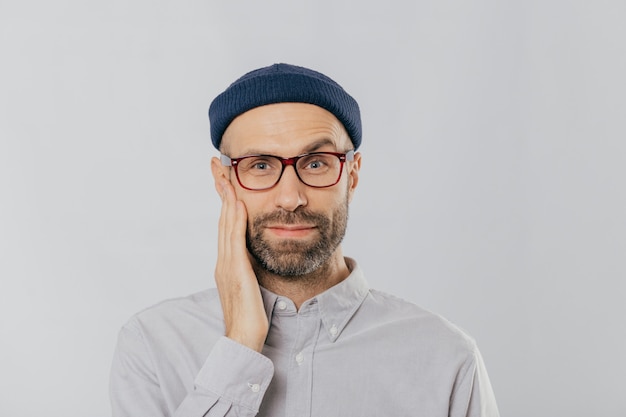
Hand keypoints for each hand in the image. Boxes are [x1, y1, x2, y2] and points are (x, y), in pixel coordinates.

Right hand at [214, 179, 268, 351]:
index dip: (226, 200)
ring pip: (226, 224)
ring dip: (226, 197)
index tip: (225, 178)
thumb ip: (251, 270)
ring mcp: (227, 265)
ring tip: (225, 174)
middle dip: (221, 190)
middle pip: (222, 217)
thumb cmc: (251, 317)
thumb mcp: (251, 287)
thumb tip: (256, 258)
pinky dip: (234, 219)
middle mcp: (224, 260)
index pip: (226, 224)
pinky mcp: (235, 272)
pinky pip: (235, 240)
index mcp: (228, 263)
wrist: (244, 340)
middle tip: (217, 165)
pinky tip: (238, 202)